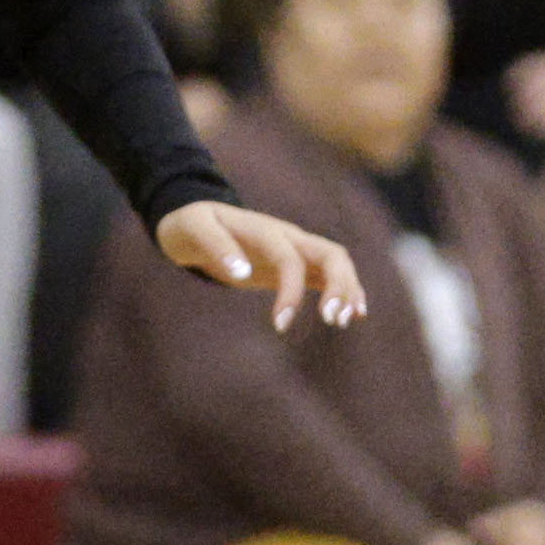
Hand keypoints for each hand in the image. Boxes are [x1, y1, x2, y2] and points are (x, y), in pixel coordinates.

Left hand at [159, 198, 365, 332]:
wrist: (195, 218)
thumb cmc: (192, 226)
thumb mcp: (193, 231)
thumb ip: (215, 247)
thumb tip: (241, 273)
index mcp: (266, 230)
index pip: (290, 259)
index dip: (291, 292)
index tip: (280, 325)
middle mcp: (288, 236)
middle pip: (332, 254)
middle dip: (340, 286)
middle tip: (333, 321)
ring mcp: (295, 247)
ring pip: (337, 264)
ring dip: (347, 290)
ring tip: (344, 322)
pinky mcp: (295, 262)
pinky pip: (329, 274)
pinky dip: (345, 292)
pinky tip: (352, 316)